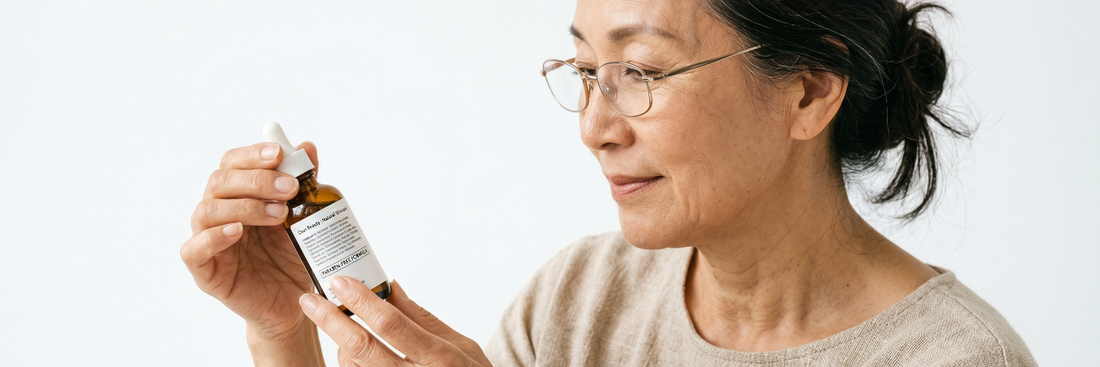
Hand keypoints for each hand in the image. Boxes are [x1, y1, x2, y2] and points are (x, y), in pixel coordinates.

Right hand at [180, 142, 324, 359]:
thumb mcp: (303, 218)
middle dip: (256, 180)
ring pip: (208, 211)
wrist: (293, 305)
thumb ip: (303, 183)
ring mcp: (208, 241)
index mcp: (237, 195)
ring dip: (244, 206)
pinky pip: (194, 250)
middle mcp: (218, 213)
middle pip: (220, 182)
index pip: (233, 164)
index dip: (252, 154)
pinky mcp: (205, 271)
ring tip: (279, 214)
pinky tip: (237, 231)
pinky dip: (213, 237)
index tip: (279, 153)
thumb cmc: (291, 258)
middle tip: (289, 188)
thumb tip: (308, 147)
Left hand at [300, 278, 492, 366]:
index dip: (361, 301)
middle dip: (331, 320)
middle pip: (362, 347)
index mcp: (440, 357)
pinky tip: (354, 352)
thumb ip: (424, 318)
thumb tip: (392, 287)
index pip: (391, 324)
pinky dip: (351, 363)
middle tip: (311, 300)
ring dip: (340, 344)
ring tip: (342, 328)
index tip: (340, 282)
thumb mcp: (461, 345)